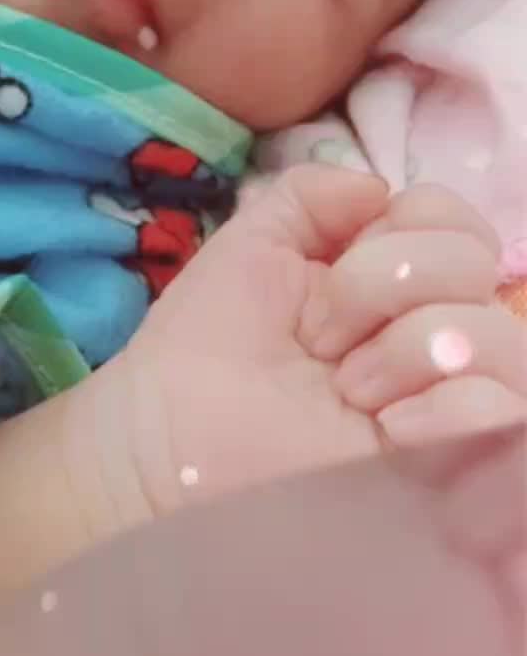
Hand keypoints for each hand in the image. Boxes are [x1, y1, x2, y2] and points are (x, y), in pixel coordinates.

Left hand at [116, 167, 506, 516]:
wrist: (164, 447)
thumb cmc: (203, 347)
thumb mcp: (252, 243)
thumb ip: (313, 195)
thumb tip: (382, 187)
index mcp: (391, 282)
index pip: (458, 222)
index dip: (405, 225)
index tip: (329, 268)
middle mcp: (429, 334)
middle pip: (476, 265)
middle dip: (382, 284)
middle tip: (320, 341)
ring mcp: (443, 403)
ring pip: (501, 337)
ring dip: (409, 349)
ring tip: (347, 389)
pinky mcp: (449, 468)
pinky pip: (507, 414)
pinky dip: (453, 410)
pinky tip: (391, 431)